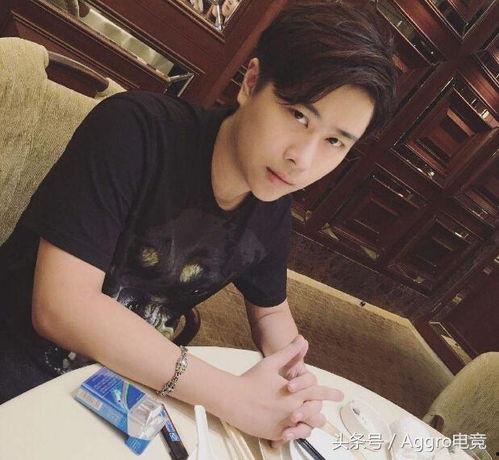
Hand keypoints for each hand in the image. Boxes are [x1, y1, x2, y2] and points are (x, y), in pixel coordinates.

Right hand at [224, 336, 341, 441]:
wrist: (232, 399)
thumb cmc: (251, 380)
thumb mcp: (271, 363)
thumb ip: (289, 353)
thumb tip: (302, 340)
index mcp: (294, 394)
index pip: (318, 393)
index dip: (330, 393)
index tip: (339, 395)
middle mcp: (292, 410)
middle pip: (316, 414)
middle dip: (321, 413)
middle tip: (323, 414)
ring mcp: (284, 424)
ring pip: (306, 429)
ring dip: (309, 425)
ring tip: (310, 423)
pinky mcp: (274, 434)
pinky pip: (291, 437)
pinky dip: (294, 433)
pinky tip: (293, 430)